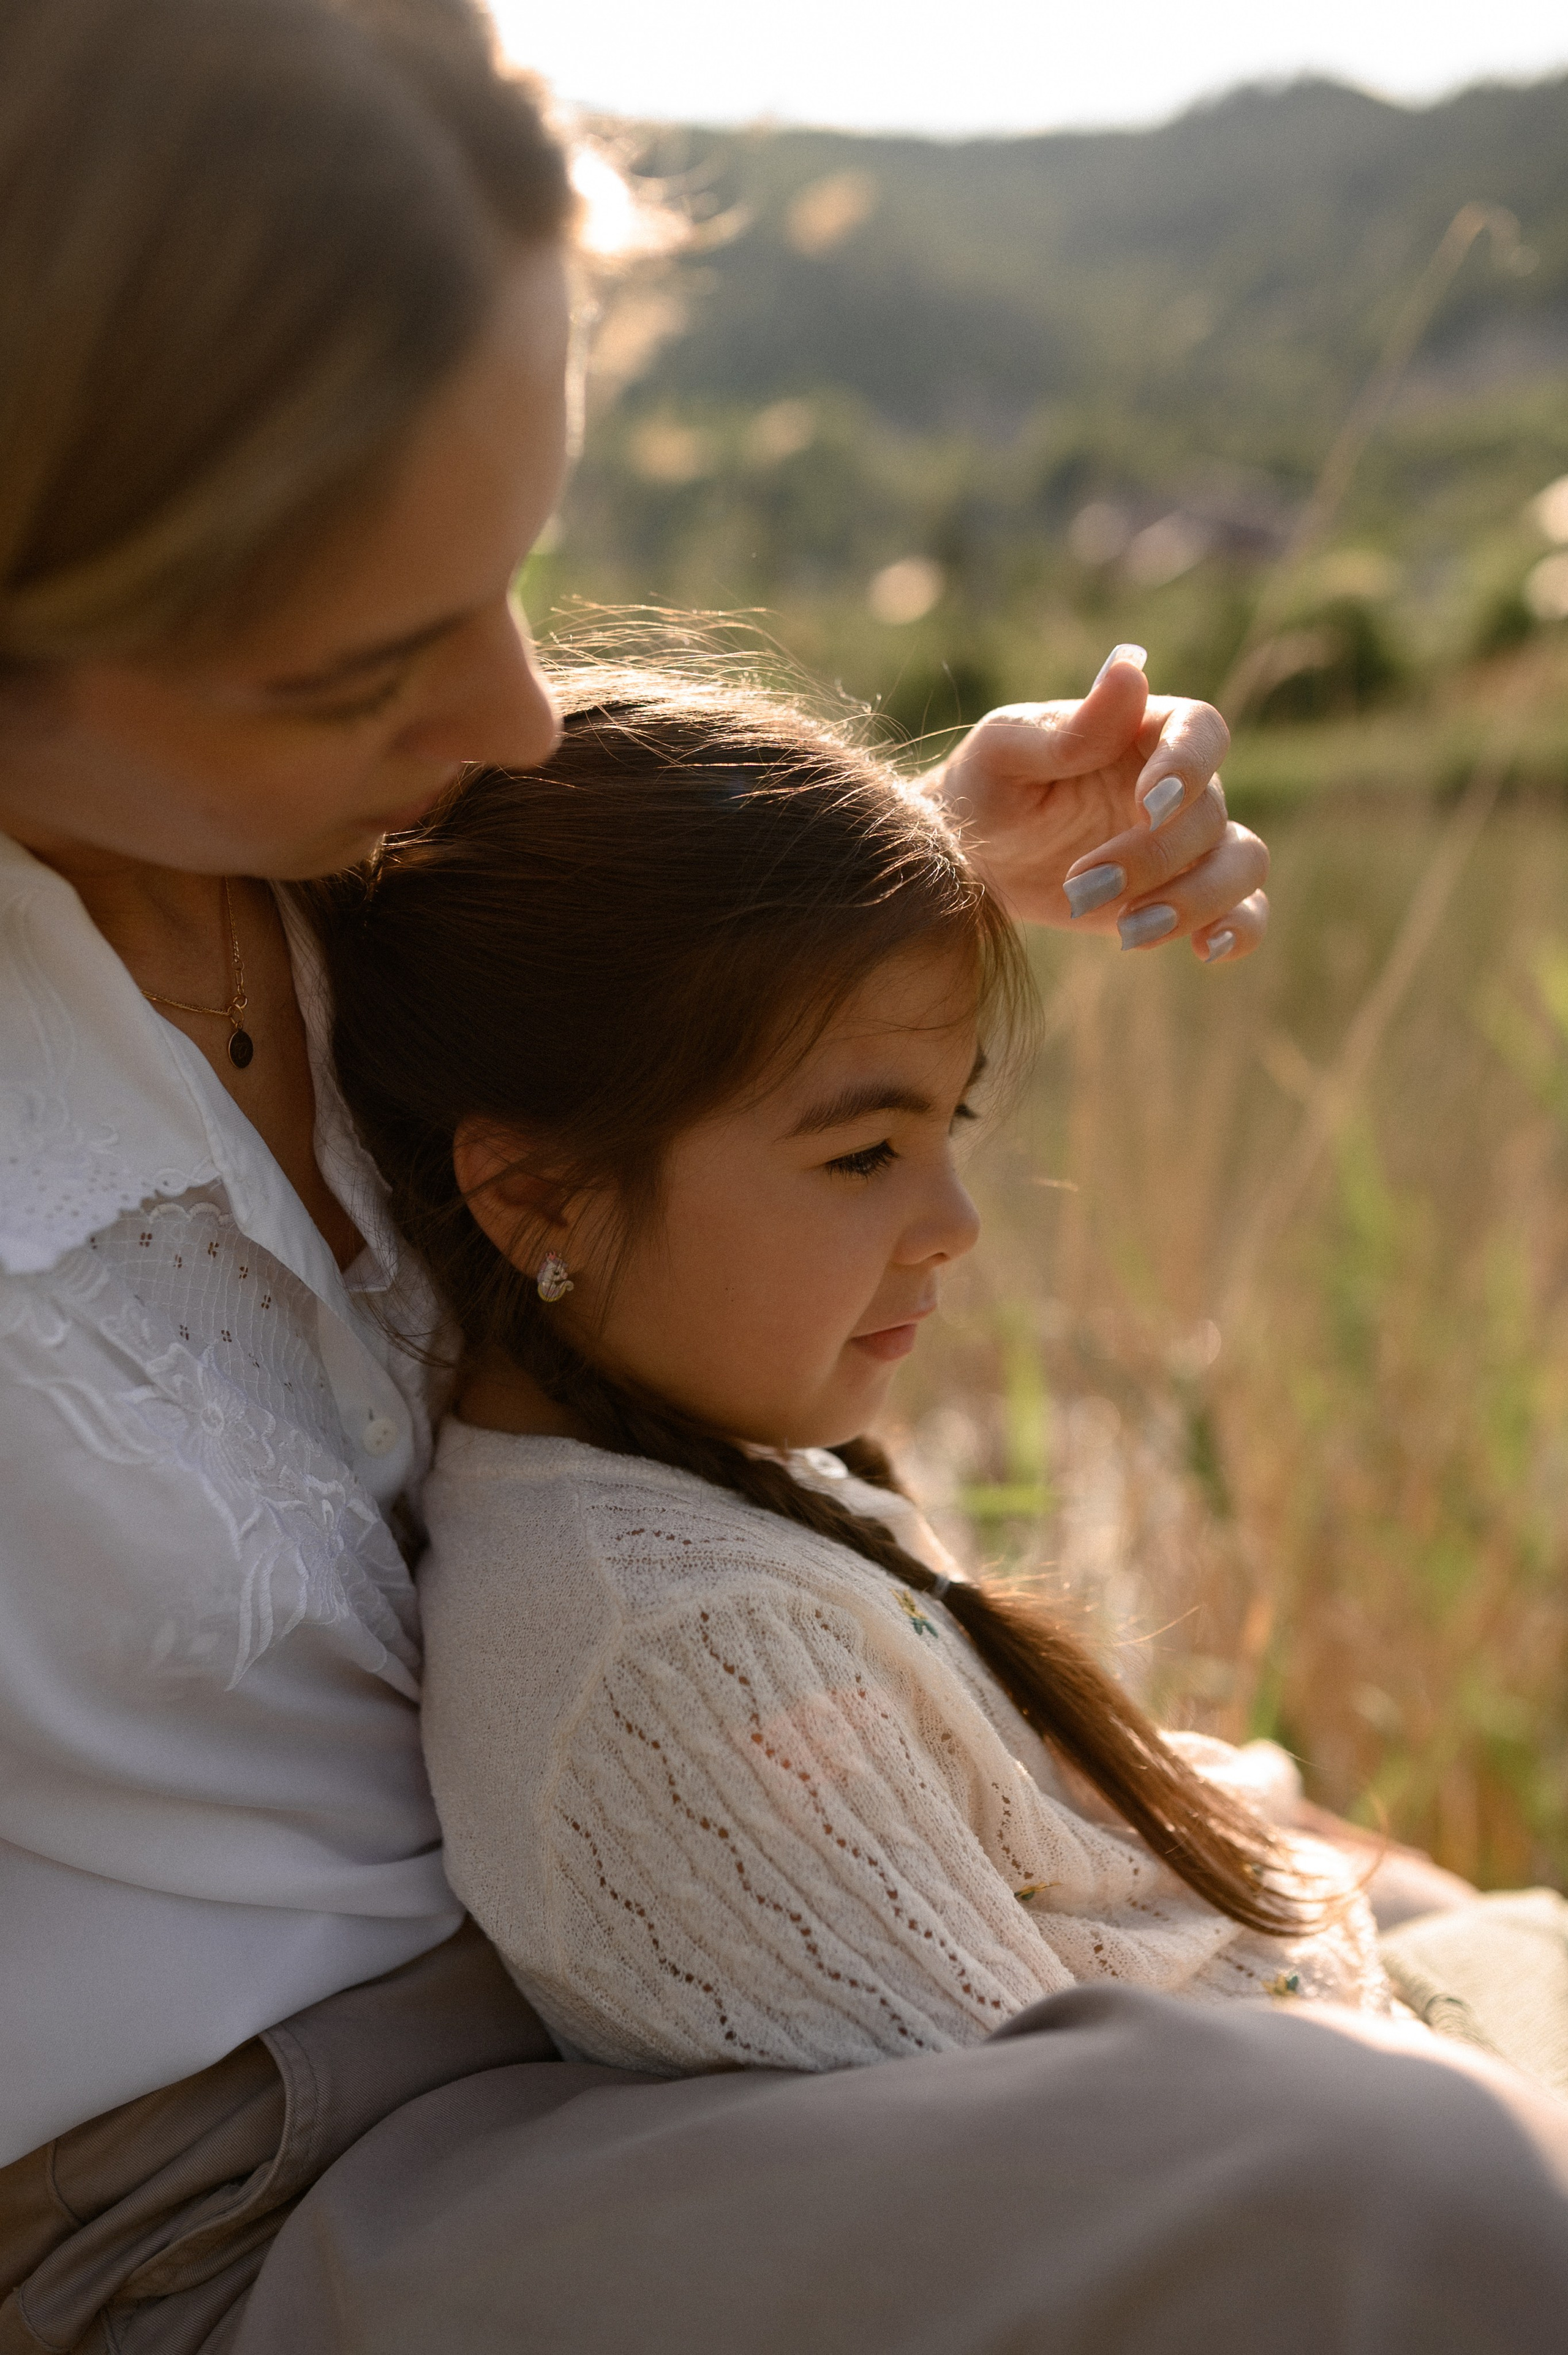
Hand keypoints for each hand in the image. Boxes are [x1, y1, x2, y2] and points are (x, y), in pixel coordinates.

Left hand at [929, 647, 1268, 960]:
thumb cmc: (983, 788)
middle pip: (1210, 814)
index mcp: (1141, 732)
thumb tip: (1128, 672)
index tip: (1151, 806)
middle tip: (1080, 887)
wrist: (969, 861)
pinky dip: (1240, 930)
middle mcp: (1179, 786)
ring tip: (1129, 933)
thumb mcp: (1003, 752)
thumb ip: (1066, 728)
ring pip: (1242, 862)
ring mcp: (1187, 845)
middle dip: (1152, 859)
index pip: (1200, 730)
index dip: (1189, 766)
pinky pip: (1245, 910)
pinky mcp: (1182, 897)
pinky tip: (1206, 951)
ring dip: (1197, 900)